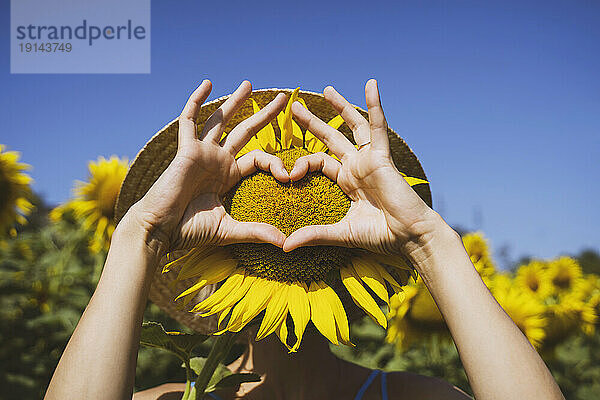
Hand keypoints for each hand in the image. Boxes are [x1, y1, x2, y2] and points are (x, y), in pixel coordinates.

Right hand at [128, 80, 289, 254]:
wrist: (159, 230)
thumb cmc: (189, 231)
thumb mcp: (228, 230)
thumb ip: (256, 232)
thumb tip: (285, 243)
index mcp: (229, 176)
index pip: (258, 158)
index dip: (276, 162)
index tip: (288, 175)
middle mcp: (217, 160)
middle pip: (245, 131)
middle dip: (263, 115)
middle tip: (281, 98)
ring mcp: (201, 152)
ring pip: (220, 120)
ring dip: (234, 102)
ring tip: (249, 83)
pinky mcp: (185, 149)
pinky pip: (189, 120)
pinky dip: (196, 102)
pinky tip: (207, 84)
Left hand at [283, 79, 439, 255]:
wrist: (408, 237)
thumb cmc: (380, 235)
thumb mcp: (340, 234)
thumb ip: (313, 235)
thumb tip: (284, 247)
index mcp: (346, 181)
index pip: (319, 160)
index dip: (302, 162)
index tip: (288, 174)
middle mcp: (356, 166)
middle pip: (331, 137)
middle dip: (312, 123)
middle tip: (294, 107)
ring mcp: (369, 159)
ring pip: (353, 126)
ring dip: (341, 107)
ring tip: (326, 89)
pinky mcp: (383, 156)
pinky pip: (378, 126)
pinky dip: (375, 105)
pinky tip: (370, 85)